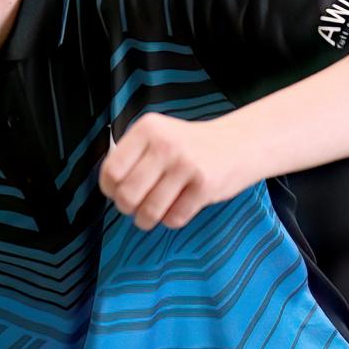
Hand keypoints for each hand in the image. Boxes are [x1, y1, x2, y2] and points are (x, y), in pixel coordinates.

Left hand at [98, 113, 248, 229]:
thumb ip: (133, 155)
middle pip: (127, 195)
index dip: (109, 189)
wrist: (239, 143)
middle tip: (134, 206)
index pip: (111, 171)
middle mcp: (165, 144)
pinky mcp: (205, 185)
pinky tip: (177, 206)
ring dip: (147, 219)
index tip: (116, 192)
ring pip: (149, 211)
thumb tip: (109, 186)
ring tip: (152, 213)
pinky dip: (171, 219)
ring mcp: (186, 165)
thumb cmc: (192, 145)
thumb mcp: (159, 135)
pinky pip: (174, 218)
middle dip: (127, 208)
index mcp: (148, 129)